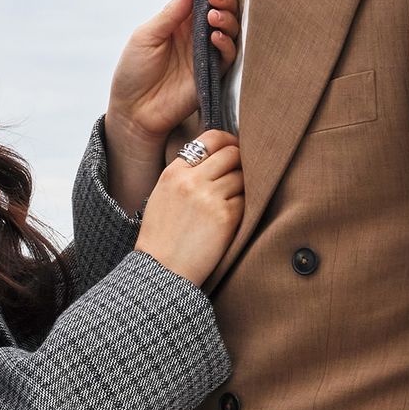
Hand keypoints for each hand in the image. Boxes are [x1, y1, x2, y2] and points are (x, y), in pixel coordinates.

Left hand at [107, 0, 242, 150]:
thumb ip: (170, 13)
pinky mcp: (213, 73)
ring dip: (226, 17)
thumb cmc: (133, 71)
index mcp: (179, 21)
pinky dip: (225, 43)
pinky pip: (227, 55)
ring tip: (213, 14)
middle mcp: (196, 35)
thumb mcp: (145, 36)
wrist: (133, 111)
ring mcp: (206, 53)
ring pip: (229, 29)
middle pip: (221, 9)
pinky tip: (214, 36)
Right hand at [134, 129, 243, 283]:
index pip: (209, 140)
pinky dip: (244, 206)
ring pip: (242, 177)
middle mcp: (191, 180)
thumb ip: (186, 174)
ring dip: (244, 186)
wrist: (162, 270)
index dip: (228, 141)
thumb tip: (218, 158)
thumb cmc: (162, 236)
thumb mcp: (163, 195)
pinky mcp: (226, 217)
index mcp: (174, 172)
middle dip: (241, 161)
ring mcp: (209, 197)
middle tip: (245, 172)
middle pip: (232, 154)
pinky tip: (233, 217)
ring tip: (234, 200)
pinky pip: (246, 200)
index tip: (235, 148)